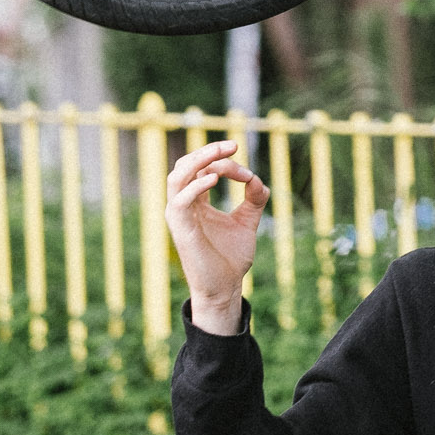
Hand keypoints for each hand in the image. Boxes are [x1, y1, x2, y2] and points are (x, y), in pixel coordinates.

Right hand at [166, 141, 267, 335]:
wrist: (226, 288)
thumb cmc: (231, 257)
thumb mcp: (247, 222)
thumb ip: (253, 199)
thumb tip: (257, 179)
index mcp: (197, 203)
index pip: (202, 169)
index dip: (225, 164)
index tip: (249, 175)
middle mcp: (184, 206)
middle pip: (184, 166)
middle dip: (207, 152)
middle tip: (233, 145)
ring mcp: (180, 218)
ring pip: (176, 177)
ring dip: (198, 160)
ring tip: (221, 153)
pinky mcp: (181, 231)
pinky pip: (179, 202)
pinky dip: (195, 186)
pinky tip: (214, 179)